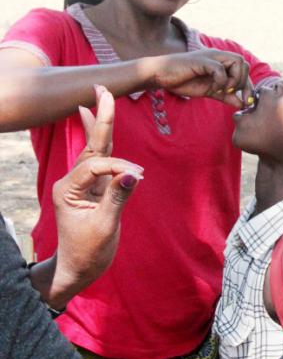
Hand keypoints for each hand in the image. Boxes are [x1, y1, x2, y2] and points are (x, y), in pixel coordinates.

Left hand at [33, 87, 143, 307]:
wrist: (78, 270)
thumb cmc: (89, 253)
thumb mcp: (104, 227)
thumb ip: (117, 198)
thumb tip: (134, 175)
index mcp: (69, 189)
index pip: (97, 165)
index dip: (119, 167)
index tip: (138, 177)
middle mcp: (73, 181)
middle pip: (92, 145)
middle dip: (99, 117)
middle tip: (101, 88)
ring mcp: (83, 184)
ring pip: (96, 149)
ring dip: (99, 123)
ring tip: (97, 96)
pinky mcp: (94, 189)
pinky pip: (100, 160)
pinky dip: (102, 140)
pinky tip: (93, 119)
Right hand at [146, 49, 253, 107]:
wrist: (161, 76)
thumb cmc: (183, 81)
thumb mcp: (209, 91)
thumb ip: (225, 96)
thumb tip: (241, 104)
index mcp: (221, 62)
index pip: (244, 68)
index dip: (248, 85)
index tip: (245, 100)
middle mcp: (218, 56)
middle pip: (244, 63)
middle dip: (242, 82)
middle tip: (230, 93)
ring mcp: (210, 56)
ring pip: (237, 61)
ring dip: (234, 79)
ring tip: (222, 90)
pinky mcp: (201, 61)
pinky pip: (220, 69)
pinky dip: (220, 81)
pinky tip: (212, 88)